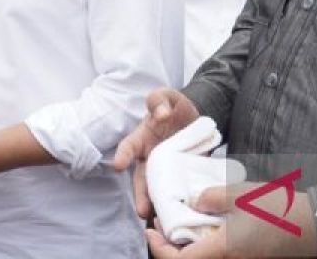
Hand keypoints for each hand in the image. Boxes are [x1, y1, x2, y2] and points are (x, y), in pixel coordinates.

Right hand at [113, 87, 199, 217]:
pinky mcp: (181, 178)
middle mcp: (150, 159)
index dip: (123, 155)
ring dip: (158, 205)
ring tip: (162, 220)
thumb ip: (159, 99)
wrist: (196, 119)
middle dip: (141, 195)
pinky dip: (178, 203)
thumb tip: (161, 113)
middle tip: (142, 210)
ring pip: (157, 191)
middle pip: (141, 179)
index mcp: (142, 139)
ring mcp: (166, 171)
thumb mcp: (167, 96)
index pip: (129, 147)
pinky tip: (183, 214)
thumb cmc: (174, 108)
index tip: (119, 166)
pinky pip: (178, 192)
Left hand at [145, 185, 316, 257]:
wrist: (316, 227)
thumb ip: (211, 198)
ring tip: (185, 222)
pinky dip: (208, 246)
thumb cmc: (279, 211)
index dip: (158, 248)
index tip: (150, 230)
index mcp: (222, 251)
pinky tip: (209, 226)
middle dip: (172, 248)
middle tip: (164, 225)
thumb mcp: (240, 195)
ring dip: (190, 248)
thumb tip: (193, 202)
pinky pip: (220, 256)